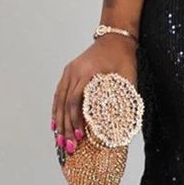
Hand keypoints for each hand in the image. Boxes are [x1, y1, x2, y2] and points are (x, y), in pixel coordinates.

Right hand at [51, 35, 137, 162]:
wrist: (116, 37)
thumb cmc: (124, 57)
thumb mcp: (128, 77)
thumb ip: (125, 98)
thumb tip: (124, 125)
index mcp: (87, 72)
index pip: (76, 100)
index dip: (76, 120)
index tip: (79, 136)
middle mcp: (73, 71)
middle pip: (64, 103)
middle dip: (65, 127)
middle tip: (68, 147)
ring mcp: (69, 72)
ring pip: (58, 100)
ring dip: (59, 122)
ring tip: (59, 141)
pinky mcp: (69, 73)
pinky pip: (59, 94)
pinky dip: (56, 110)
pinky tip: (55, 124)